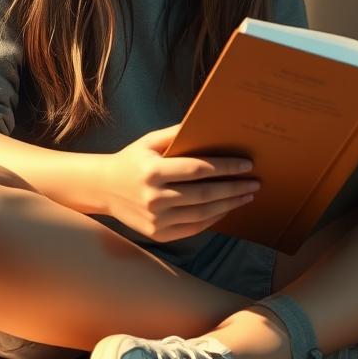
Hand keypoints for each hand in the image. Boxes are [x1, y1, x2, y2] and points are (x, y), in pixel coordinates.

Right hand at [100, 123, 258, 242]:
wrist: (103, 188)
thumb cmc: (132, 160)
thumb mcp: (149, 141)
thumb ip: (176, 133)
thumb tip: (208, 124)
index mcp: (153, 172)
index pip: (198, 170)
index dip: (225, 168)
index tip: (247, 165)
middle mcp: (154, 198)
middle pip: (204, 195)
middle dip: (234, 189)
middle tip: (255, 183)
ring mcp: (156, 219)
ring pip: (202, 214)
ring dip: (229, 205)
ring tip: (246, 196)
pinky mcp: (157, 234)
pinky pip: (193, 228)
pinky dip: (213, 219)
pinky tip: (226, 209)